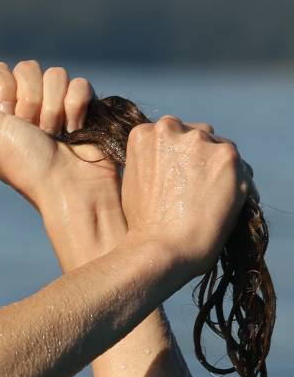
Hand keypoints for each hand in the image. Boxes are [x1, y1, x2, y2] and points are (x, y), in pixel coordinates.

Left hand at [0, 58, 120, 211]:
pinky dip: (76, 109)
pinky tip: (74, 130)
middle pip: (27, 68)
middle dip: (31, 102)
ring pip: (56, 74)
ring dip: (54, 109)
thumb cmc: (25, 164)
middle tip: (34, 131)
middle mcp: (26, 105)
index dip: (4, 90)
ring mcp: (56, 104)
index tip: (8, 117)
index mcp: (0, 110)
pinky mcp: (82, 106)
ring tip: (54, 135)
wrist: (70, 186)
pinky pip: (79, 84)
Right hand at [121, 116, 256, 278]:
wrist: (162, 248)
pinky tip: (228, 207)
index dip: (178, 158)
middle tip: (197, 190)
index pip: (171, 134)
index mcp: (142, 134)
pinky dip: (241, 186)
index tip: (181, 178)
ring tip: (212, 200)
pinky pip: (243, 169)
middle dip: (200, 158)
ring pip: (221, 149)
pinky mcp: (227, 156)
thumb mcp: (133, 182)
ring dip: (220, 170)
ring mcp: (199, 140)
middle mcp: (170, 128)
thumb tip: (171, 161)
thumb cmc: (144, 224)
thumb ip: (152, 161)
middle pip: (197, 136)